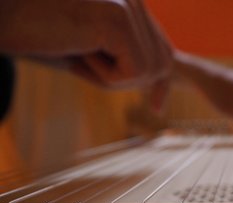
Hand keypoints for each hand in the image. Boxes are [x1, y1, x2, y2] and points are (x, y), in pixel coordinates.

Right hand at [0, 0, 172, 89]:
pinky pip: (133, 72)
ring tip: (78, 51)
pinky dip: (104, 76)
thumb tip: (158, 78)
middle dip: (128, 80)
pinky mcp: (118, 18)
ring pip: (149, 70)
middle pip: (162, 63)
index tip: (157, 108)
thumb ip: (125, 59)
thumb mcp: (92, 53)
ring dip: (111, 78)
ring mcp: (128, 4)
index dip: (162, 80)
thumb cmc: (40, 37)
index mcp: (129, 2)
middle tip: (84, 60)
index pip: (162, 47)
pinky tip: (78, 49)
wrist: (3, 20)